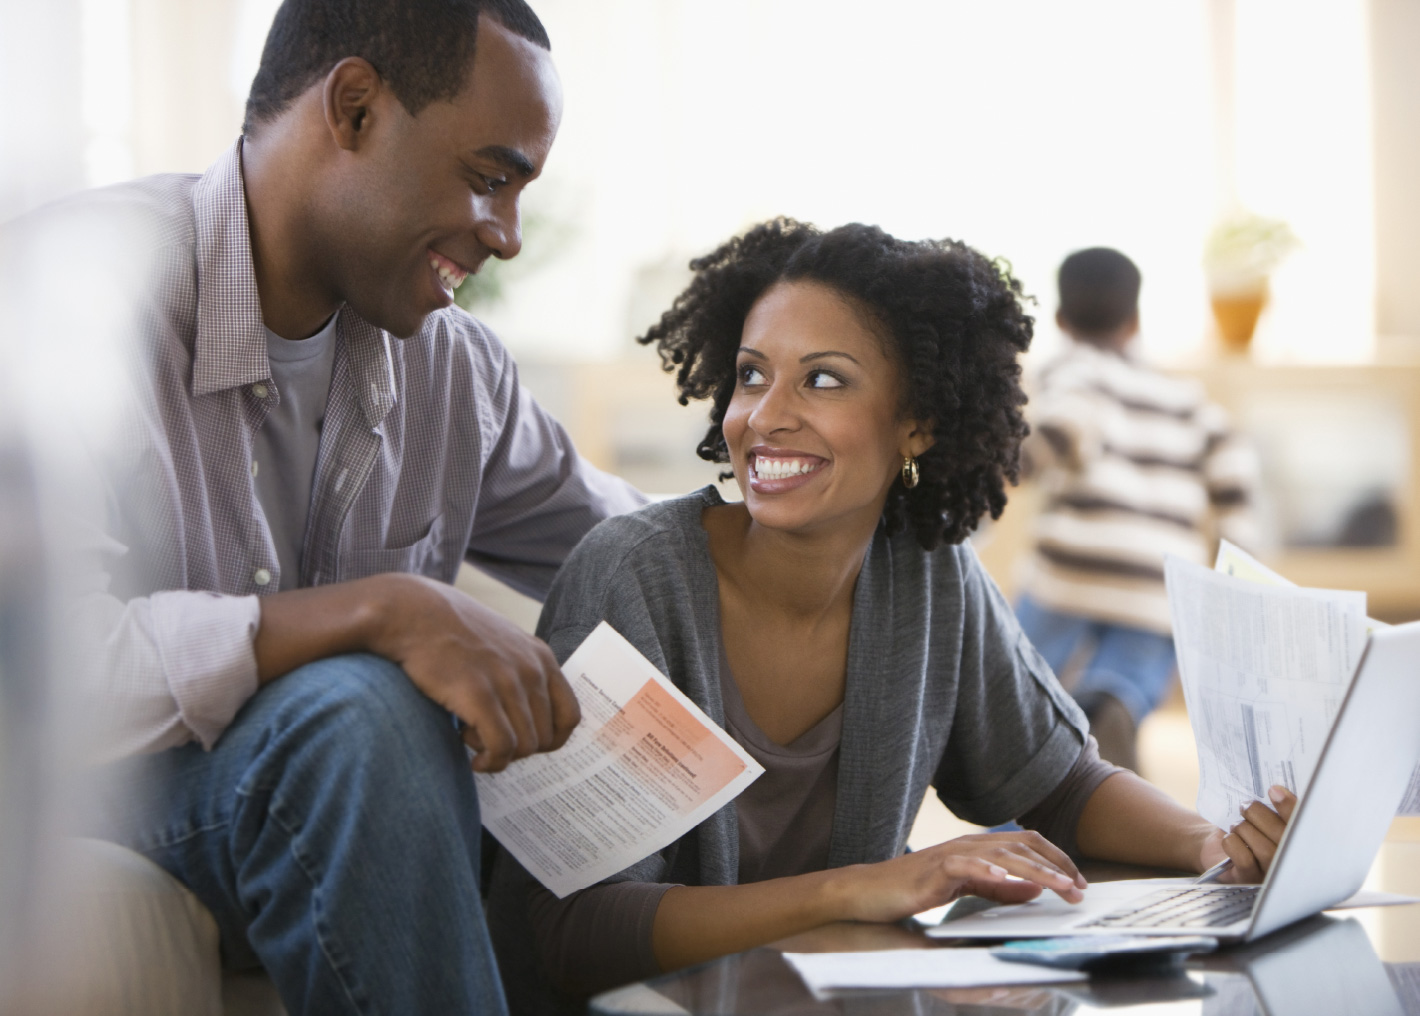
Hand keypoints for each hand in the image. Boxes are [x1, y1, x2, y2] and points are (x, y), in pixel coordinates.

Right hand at [369, 573, 580, 772]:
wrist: (412, 611)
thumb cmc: (451, 633)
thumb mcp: (502, 645)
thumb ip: (521, 673)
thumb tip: (528, 714)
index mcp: (540, 658)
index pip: (569, 717)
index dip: (546, 739)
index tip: (517, 740)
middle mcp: (531, 669)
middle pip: (544, 739)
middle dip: (515, 749)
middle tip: (485, 735)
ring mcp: (507, 681)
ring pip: (523, 747)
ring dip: (497, 752)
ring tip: (470, 734)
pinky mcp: (479, 694)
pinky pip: (501, 747)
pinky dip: (488, 760)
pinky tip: (466, 747)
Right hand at [828, 830, 1086, 923]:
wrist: (871, 890)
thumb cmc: (915, 888)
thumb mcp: (966, 889)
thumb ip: (999, 889)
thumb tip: (1033, 890)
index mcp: (979, 848)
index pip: (1026, 843)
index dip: (1055, 859)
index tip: (1078, 881)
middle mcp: (969, 845)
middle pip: (1021, 847)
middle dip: (1054, 867)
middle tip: (1079, 889)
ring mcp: (951, 854)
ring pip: (1001, 855)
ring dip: (1033, 871)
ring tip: (1057, 886)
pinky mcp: (934, 869)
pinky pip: (964, 866)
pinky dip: (986, 872)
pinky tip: (1004, 880)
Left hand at [1199, 785, 1297, 882]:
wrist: (1217, 848)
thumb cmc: (1246, 827)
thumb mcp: (1260, 814)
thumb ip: (1273, 805)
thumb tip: (1275, 788)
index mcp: (1298, 841)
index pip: (1302, 825)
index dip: (1290, 807)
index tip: (1274, 790)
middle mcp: (1291, 862)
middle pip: (1283, 837)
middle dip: (1259, 814)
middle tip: (1246, 806)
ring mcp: (1271, 874)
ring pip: (1264, 849)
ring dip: (1244, 829)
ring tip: (1237, 825)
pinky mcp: (1249, 880)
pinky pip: (1244, 859)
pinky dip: (1233, 843)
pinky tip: (1230, 839)